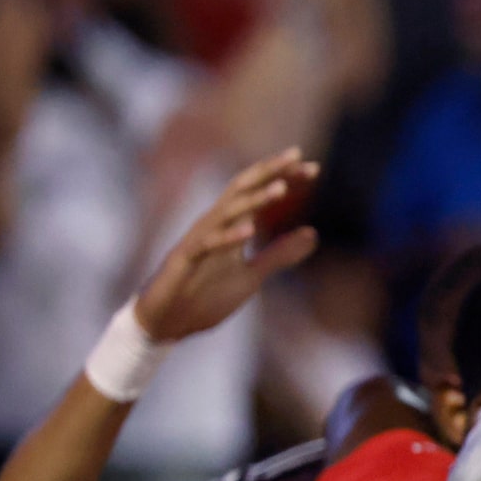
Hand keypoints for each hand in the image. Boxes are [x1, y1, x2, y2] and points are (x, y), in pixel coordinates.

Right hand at [132, 150, 319, 342]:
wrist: (166, 325)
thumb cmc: (204, 296)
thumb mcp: (252, 275)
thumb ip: (279, 254)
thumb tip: (313, 233)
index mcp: (231, 228)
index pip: (258, 194)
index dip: (283, 178)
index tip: (314, 167)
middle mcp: (214, 227)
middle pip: (242, 190)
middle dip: (270, 172)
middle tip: (297, 155)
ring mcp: (198, 242)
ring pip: (226, 212)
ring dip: (254, 200)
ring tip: (282, 188)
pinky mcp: (184, 261)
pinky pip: (207, 245)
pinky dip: (228, 238)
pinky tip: (249, 231)